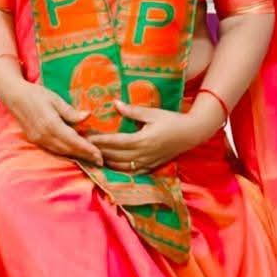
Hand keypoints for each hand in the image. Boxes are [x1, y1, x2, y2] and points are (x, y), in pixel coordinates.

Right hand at [2, 79, 102, 165]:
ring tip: (90, 158)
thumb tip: (88, 116)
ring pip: (61, 152)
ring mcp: (38, 140)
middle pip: (68, 150)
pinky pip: (53, 150)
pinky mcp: (35, 140)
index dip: (88, 149)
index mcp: (51, 125)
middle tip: (100, 160)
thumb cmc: (36, 94)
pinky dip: (65, 152)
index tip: (100, 156)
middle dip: (85, 156)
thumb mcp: (56, 99)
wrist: (15, 96)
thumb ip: (71, 112)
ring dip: (76, 156)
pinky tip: (74, 151)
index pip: (73, 141)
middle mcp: (44, 136)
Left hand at [88, 100, 206, 174]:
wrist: (192, 133)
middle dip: (99, 153)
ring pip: (121, 167)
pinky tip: (111, 166)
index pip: (116, 142)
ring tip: (94, 157)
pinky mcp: (151, 167)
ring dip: (107, 163)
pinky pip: (131, 172)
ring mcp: (148, 163)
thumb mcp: (153, 113)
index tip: (87, 139)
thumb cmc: (172, 120)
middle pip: (116, 157)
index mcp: (143, 140)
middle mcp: (144, 154)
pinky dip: (119, 170)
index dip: (100, 141)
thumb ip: (133, 111)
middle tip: (84, 149)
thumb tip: (115, 104)